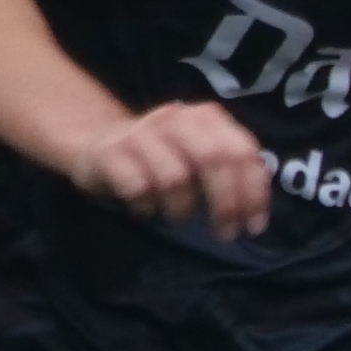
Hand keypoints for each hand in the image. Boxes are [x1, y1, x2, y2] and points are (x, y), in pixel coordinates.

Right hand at [69, 99, 274, 241]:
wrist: (95, 141)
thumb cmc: (161, 156)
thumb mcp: (200, 154)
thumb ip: (230, 171)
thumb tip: (255, 213)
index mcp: (207, 117)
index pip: (243, 151)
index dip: (254, 192)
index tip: (254, 226)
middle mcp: (176, 118)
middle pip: (214, 159)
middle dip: (226, 203)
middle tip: (225, 233)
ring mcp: (141, 132)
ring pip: (175, 177)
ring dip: (181, 208)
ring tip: (177, 216)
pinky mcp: (111, 152)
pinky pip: (137, 187)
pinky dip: (147, 206)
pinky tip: (146, 208)